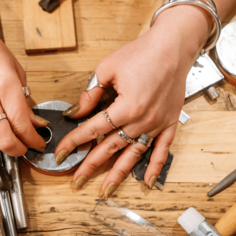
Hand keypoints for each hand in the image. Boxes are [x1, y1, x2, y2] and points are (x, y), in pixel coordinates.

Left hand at [54, 6, 209, 197]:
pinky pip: (162, 150)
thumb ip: (90, 95)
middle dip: (91, 165)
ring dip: (119, 174)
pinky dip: (155, 167)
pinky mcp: (170, 123)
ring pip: (134, 154)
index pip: (94, 129)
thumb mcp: (107, 69)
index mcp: (127, 106)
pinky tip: (148, 182)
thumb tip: (76, 112)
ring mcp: (158, 123)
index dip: (75, 141)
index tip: (62, 152)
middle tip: (77, 180)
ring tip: (105, 190)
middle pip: (111, 147)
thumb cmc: (141, 53)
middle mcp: (143, 119)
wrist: (173, 46)